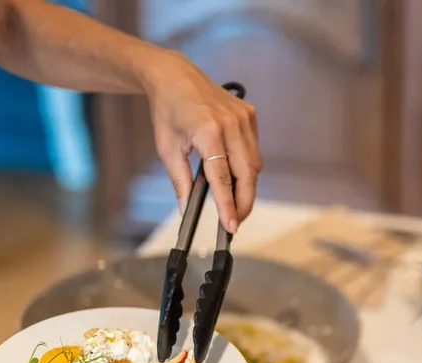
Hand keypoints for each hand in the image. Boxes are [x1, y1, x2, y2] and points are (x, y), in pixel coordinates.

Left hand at [141, 50, 262, 233]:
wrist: (175, 76)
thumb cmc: (168, 110)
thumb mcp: (167, 148)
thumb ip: (180, 181)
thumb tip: (186, 209)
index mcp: (208, 131)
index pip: (223, 178)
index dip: (228, 205)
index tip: (230, 226)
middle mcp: (231, 124)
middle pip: (248, 174)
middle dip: (244, 202)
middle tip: (235, 221)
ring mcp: (244, 118)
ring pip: (254, 164)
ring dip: (247, 187)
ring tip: (233, 202)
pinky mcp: (250, 115)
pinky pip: (253, 149)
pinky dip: (247, 166)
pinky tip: (234, 174)